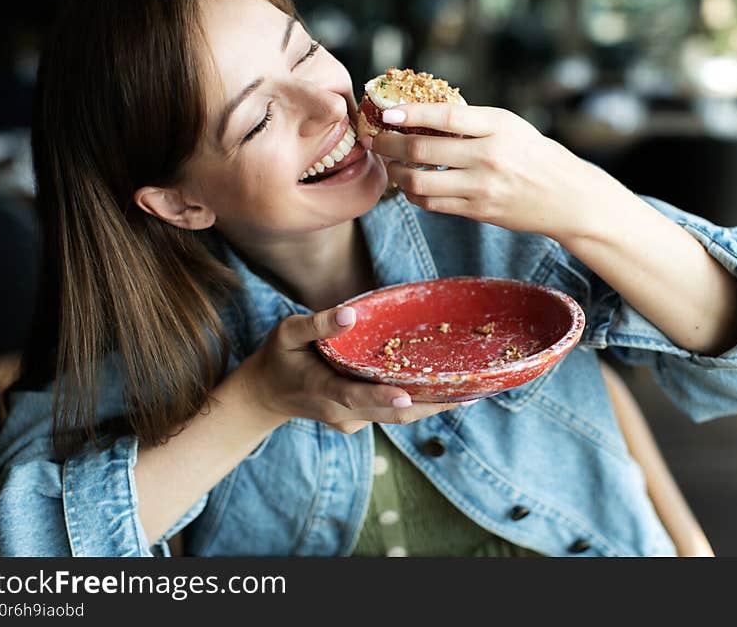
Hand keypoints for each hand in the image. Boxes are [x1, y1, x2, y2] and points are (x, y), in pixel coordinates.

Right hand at [243, 305, 471, 433]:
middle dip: (430, 404)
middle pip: (391, 413)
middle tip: (469, 390)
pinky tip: (445, 387)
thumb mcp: (287, 333)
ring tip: (471, 389)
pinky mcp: (361, 421)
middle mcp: (342, 412)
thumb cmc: (279, 357)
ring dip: (432, 405)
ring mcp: (353, 421)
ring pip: (397, 416)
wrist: (266, 397)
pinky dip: (417, 401)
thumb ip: (316, 324)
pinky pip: (392, 412)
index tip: (409, 396)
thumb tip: (350, 315)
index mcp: (322, 389)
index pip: (354, 396)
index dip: (383, 397)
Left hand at [366, 103, 616, 240]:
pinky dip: (414, 194)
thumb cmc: (536, 155)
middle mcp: (488, 156)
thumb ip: (472, 122)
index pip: (444, 116)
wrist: (567, 198)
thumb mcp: (510, 127)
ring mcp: (482, 187)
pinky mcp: (478, 211)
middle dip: (389, 146)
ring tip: (391, 166)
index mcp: (498, 126)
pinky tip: (411, 186)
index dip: (410, 114)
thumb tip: (422, 115)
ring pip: (421, 182)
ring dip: (397, 174)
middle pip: (422, 150)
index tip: (386, 113)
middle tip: (375, 141)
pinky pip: (433, 204)